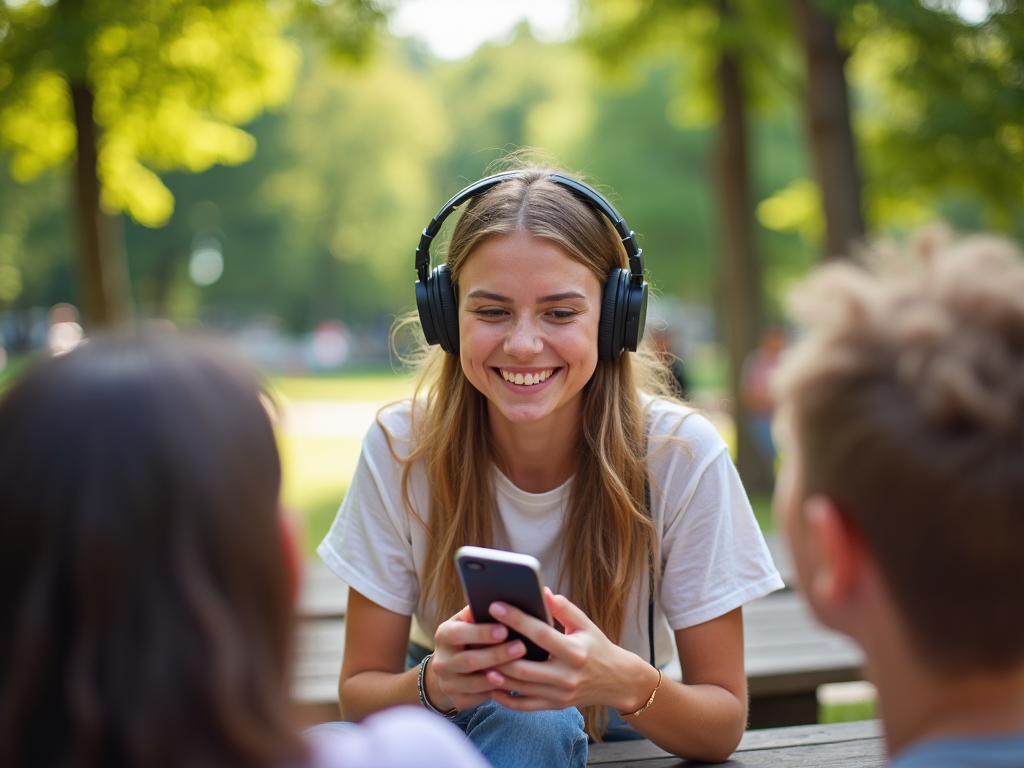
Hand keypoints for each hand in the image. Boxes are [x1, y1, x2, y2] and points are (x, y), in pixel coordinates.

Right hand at [428, 605, 528, 711]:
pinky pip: (479, 698)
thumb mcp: (465, 622)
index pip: (458, 633)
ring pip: (475, 682)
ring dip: (500, 675)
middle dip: (496, 654)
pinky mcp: (457, 700)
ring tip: (522, 667)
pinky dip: (497, 691)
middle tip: (521, 647)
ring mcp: (448, 683)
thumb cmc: (466, 637)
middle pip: (469, 660)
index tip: (504, 629)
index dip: (481, 632)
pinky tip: (513, 684)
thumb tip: (494, 600)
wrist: (449, 669)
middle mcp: (441, 661)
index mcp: (443, 635)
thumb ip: (476, 613)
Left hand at [482, 588, 654, 712]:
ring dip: (497, 675)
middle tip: (478, 638)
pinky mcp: (555, 706)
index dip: (516, 619)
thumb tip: (542, 591)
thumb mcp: (585, 624)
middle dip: (498, 652)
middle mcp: (566, 675)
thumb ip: (564, 608)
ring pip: (520, 687)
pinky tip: (491, 685)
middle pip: (523, 666)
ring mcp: (560, 694)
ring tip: (478, 660)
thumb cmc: (597, 646)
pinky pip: (525, 705)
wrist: (616, 680)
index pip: (540, 633)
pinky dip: (505, 698)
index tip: (495, 606)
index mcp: (574, 651)